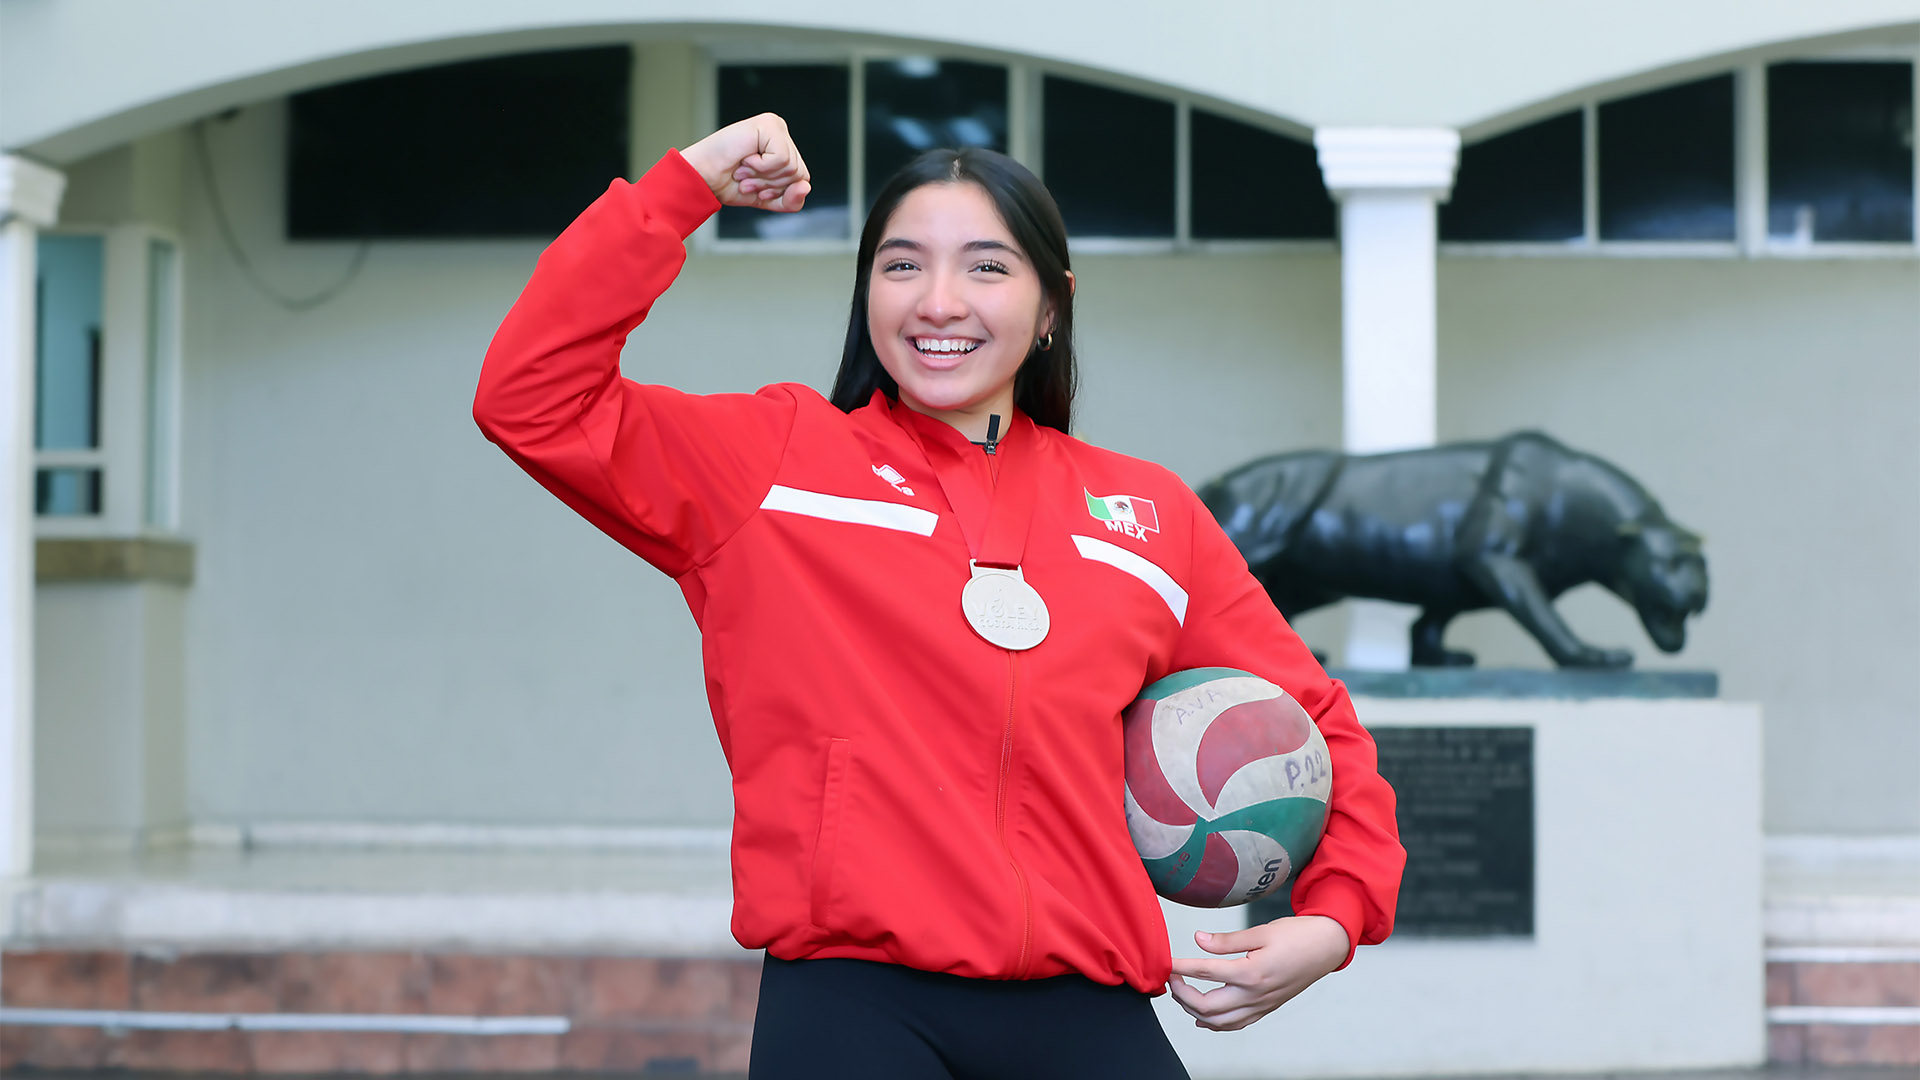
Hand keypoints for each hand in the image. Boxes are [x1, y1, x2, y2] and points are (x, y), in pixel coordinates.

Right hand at [680, 113, 812, 211]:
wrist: (702, 177)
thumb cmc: (729, 183)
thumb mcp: (768, 199)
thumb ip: (791, 200)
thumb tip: (806, 186)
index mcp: (783, 147)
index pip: (802, 179)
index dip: (779, 190)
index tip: (754, 185)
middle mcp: (781, 133)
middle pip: (800, 174)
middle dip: (771, 185)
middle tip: (747, 177)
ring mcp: (776, 126)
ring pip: (791, 167)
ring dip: (763, 177)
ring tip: (744, 169)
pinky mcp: (769, 125)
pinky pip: (782, 159)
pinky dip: (762, 167)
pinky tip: (746, 159)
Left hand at [1166, 915, 1348, 1030]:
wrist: (1326, 948)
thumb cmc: (1297, 936)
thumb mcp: (1260, 931)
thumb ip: (1226, 940)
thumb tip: (1198, 940)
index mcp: (1251, 973)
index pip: (1205, 972)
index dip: (1180, 967)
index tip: (1165, 962)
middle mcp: (1255, 995)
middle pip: (1206, 1006)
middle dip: (1182, 994)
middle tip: (1172, 978)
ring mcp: (1261, 1006)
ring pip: (1219, 1022)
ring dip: (1195, 1011)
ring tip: (1182, 994)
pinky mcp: (1266, 1009)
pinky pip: (1236, 1025)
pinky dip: (1215, 1024)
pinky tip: (1203, 1017)